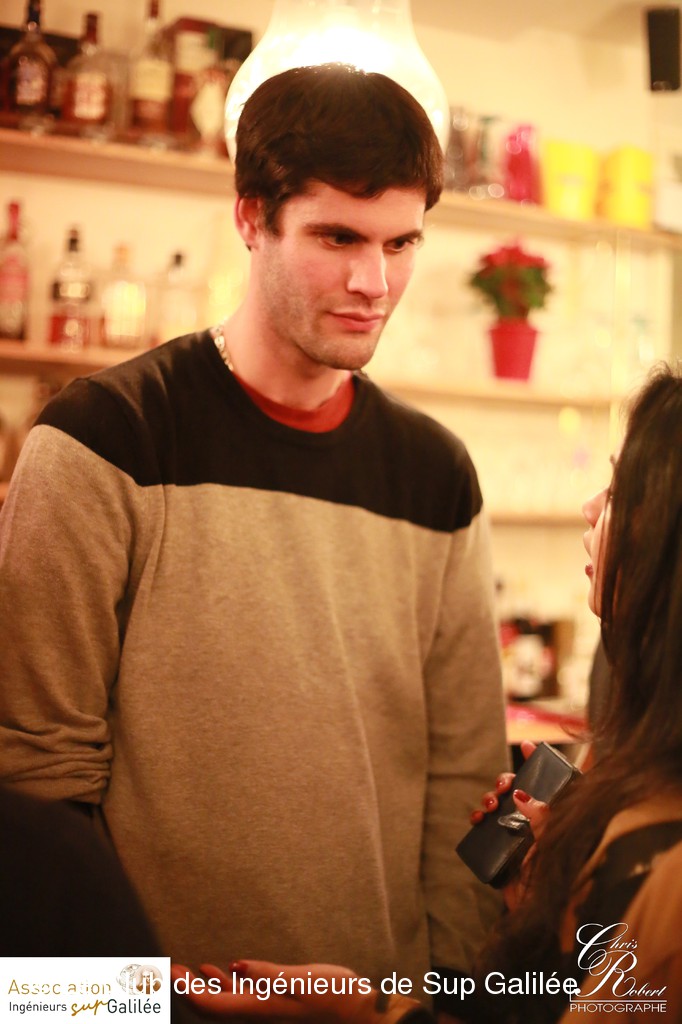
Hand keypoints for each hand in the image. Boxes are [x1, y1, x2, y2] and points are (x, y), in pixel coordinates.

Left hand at [171, 960, 380, 1021]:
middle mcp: (257, 1016)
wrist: (363, 1016)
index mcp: (261, 1010)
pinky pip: (239, 999)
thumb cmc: (338, 997)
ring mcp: (265, 1012)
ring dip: (200, 987)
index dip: (186, 990)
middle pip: (211, 1008)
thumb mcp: (306, 980)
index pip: (211, 1006)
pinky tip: (218, 971)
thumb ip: (270, 974)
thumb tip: (234, 967)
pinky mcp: (275, 1006)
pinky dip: (222, 985)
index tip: (167, 971)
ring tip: (182, 970)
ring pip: (222, 1003)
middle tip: (165, 969)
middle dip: (186, 990)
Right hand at [468, 741, 549, 908]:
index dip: (541, 763)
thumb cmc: (558, 882)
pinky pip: (486, 828)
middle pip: (519, 790)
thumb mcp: (554, 845)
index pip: (552, 784)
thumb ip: (543, 818)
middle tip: (501, 788)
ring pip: (500, 806)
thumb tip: (521, 794)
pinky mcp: (501, 851)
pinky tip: (476, 819)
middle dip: (505, 782)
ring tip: (488, 806)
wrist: (542, 917)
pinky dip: (478, 819)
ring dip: (489, 798)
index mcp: (557, 820)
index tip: (527, 745)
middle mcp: (538, 824)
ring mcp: (518, 837)